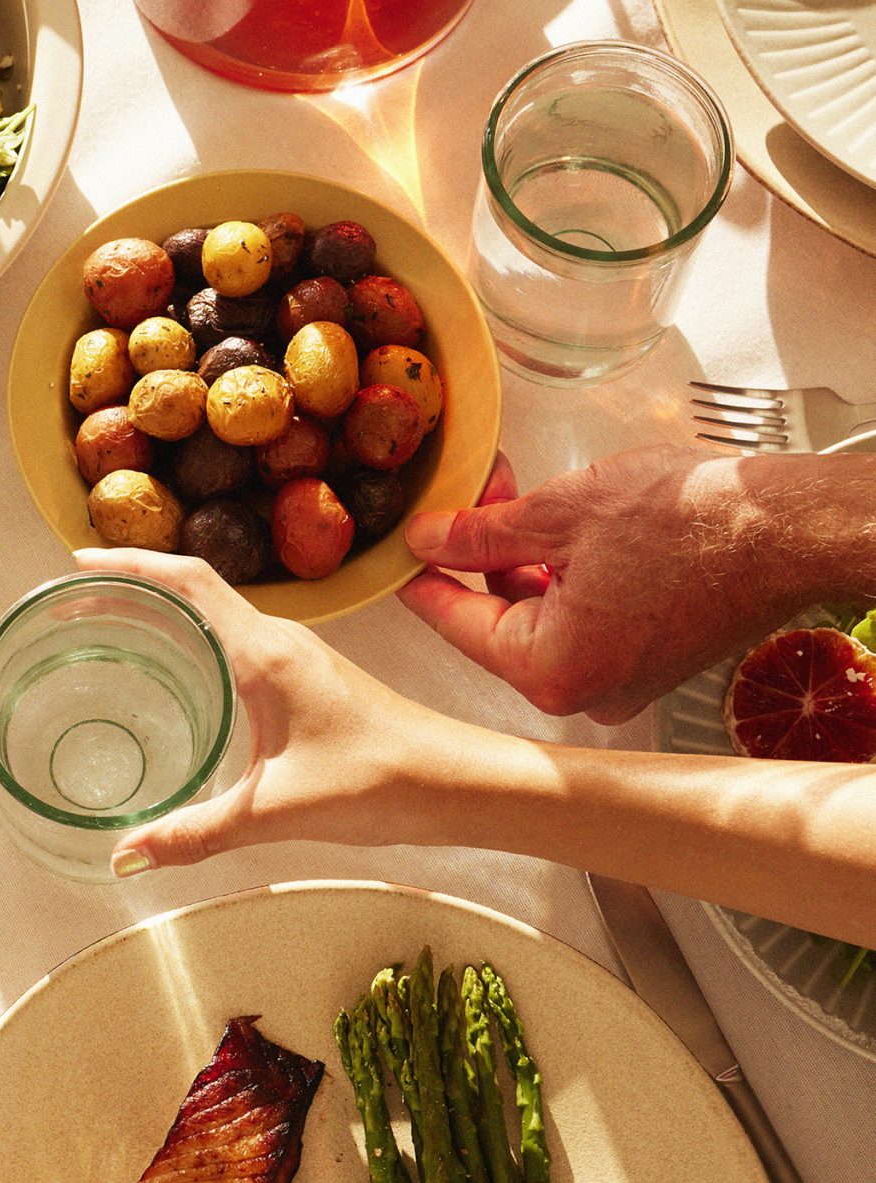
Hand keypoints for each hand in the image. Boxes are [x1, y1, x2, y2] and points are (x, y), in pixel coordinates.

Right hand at [75, 548, 466, 873]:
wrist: (457, 783)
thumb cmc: (379, 781)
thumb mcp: (274, 812)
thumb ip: (194, 833)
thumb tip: (125, 856)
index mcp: (267, 651)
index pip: (187, 579)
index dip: (129, 561)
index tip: (79, 559)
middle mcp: (282, 639)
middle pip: (195, 588)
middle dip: (133, 586)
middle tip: (77, 605)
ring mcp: (298, 657)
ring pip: (219, 615)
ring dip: (165, 613)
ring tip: (113, 630)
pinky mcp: (311, 680)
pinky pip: (239, 641)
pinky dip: (196, 641)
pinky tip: (180, 676)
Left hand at [399, 445, 848, 722]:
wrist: (787, 528)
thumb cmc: (693, 522)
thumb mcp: (561, 512)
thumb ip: (481, 532)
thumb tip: (427, 539)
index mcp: (551, 671)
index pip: (454, 622)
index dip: (419, 574)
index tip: (395, 547)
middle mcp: (583, 693)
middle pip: (497, 618)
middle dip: (478, 551)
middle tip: (469, 489)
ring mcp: (618, 682)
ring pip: (539, 614)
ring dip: (520, 554)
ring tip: (514, 489)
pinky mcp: (646, 660)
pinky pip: (581, 618)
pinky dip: (563, 573)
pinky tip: (558, 520)